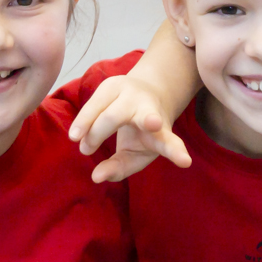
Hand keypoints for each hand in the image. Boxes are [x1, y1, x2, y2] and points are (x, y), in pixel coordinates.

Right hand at [69, 74, 191, 182]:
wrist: (149, 94)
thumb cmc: (144, 134)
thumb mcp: (136, 155)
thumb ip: (118, 169)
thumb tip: (96, 177)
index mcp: (161, 132)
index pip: (168, 142)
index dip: (175, 152)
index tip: (185, 161)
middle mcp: (147, 107)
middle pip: (117, 118)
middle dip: (99, 132)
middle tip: (86, 150)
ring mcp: (130, 92)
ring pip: (102, 108)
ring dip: (86, 125)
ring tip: (77, 140)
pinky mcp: (113, 84)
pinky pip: (92, 103)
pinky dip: (82, 120)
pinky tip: (77, 132)